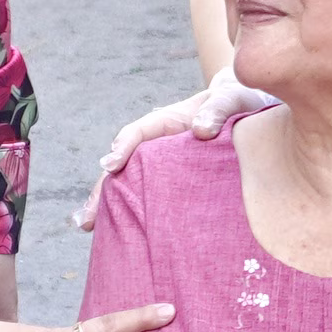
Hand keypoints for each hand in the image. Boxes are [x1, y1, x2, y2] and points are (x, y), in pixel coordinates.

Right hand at [92, 79, 278, 218]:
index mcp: (165, 122)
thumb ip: (217, 111)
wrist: (244, 110)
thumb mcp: (229, 100)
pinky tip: (116, 231)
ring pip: (126, 183)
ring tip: (87, 227)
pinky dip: (129, 210)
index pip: (137, 133)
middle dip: (102, 189)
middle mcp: (155, 144)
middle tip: (87, 217)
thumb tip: (201, 130)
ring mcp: (159, 164)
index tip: (111, 166)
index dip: (123, 148)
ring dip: (107, 204)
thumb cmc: (235, 102)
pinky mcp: (169, 181)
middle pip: (122, 165)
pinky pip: (145, 194)